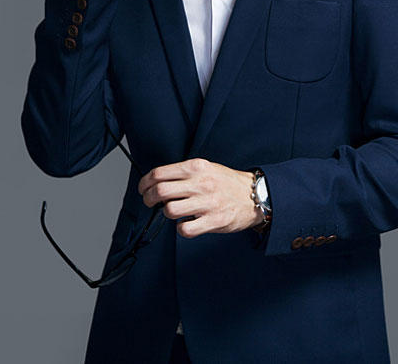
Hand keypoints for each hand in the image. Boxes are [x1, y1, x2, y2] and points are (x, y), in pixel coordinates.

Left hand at [137, 158, 264, 237]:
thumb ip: (184, 173)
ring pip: (170, 210)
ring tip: (172, 211)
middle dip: (148, 199)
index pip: (159, 173)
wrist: (255, 195)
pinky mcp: (213, 220)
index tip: (143, 188)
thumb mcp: (206, 167)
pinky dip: (181, 228)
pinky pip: (185, 229)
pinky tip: (186, 223)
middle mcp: (200, 183)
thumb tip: (159, 181)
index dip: (145, 183)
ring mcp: (207, 202)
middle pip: (160, 191)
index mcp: (196, 167)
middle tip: (149, 202)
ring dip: (166, 213)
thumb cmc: (227, 182)